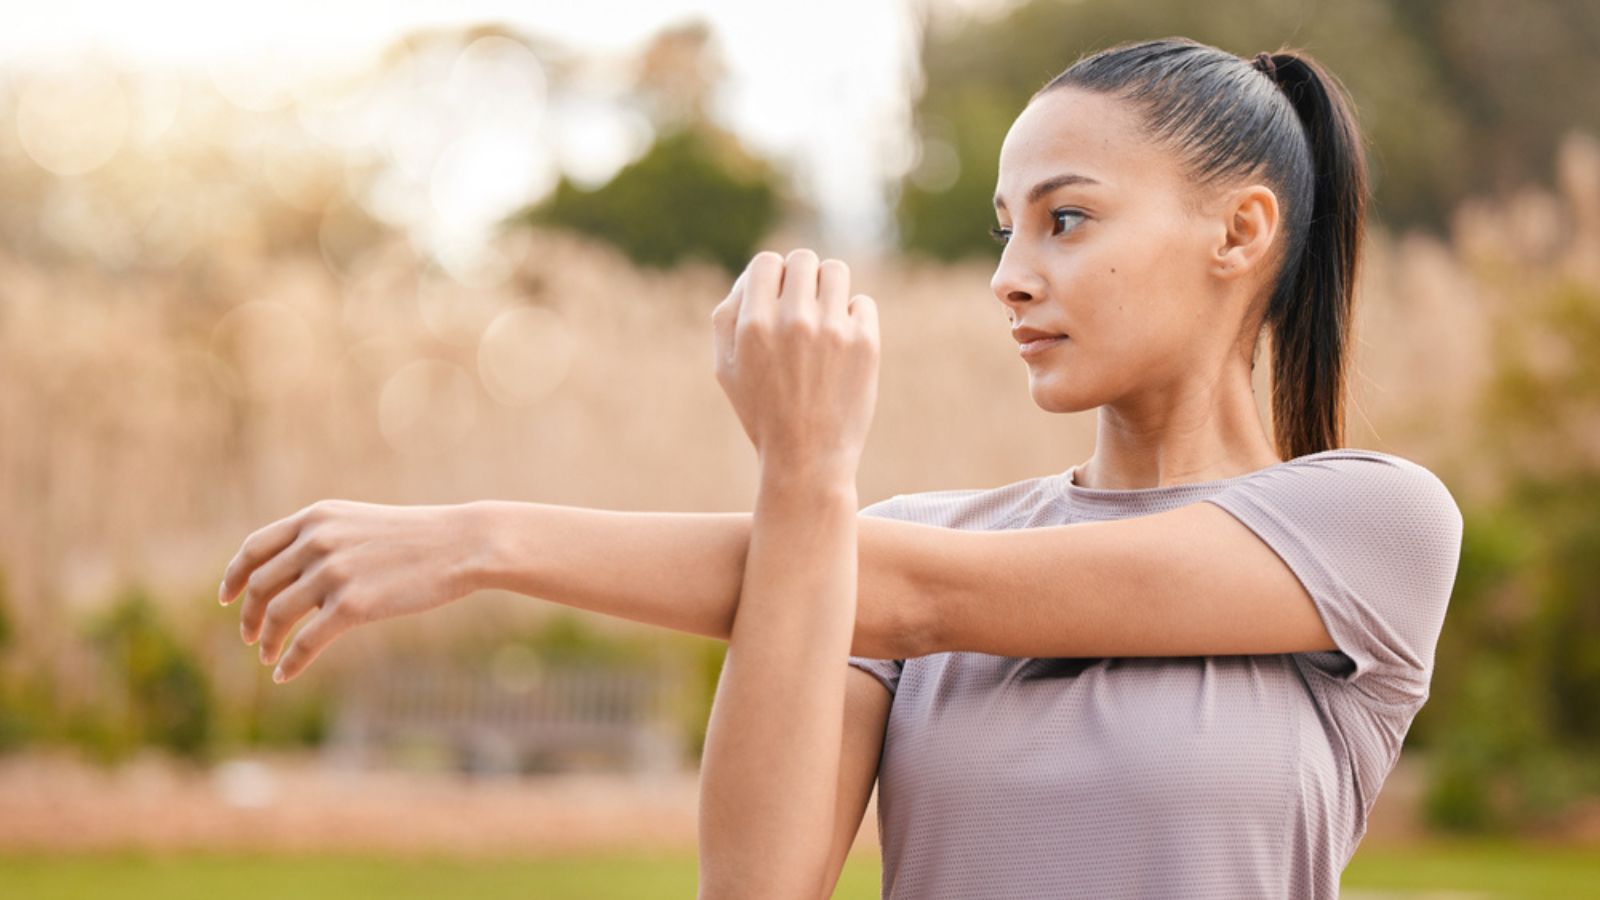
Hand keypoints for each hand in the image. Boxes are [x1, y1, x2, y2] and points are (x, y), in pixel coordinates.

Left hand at [218, 499, 483, 681]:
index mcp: (316, 519)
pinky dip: (290, 661)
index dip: (234, 575)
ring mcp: (333, 572)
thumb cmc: (418, 538)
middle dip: (248, 616)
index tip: (226, 598)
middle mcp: (317, 541)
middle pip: (260, 586)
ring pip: (276, 615)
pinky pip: (306, 641)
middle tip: (249, 638)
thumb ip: (323, 542)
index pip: (255, 548)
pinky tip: (284, 674)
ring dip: (266, 642)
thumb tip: (292, 581)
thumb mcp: (361, 525)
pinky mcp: (352, 604)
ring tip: (268, 657)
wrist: (461, 544)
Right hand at [710, 249, 879, 478]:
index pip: (766, 263)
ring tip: (825, 318)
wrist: (806, 459)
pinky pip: (862, 303)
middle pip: (803, 260)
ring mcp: (832, 330)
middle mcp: (794, 320)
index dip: (771, 277)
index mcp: (754, 324)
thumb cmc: (762, 413)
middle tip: (803, 308)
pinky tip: (843, 344)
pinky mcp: (866, 342)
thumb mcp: (725, 369)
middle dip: (801, 279)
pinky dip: (853, 317)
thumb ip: (727, 316)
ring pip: (836, 272)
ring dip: (829, 289)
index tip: (777, 300)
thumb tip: (750, 279)